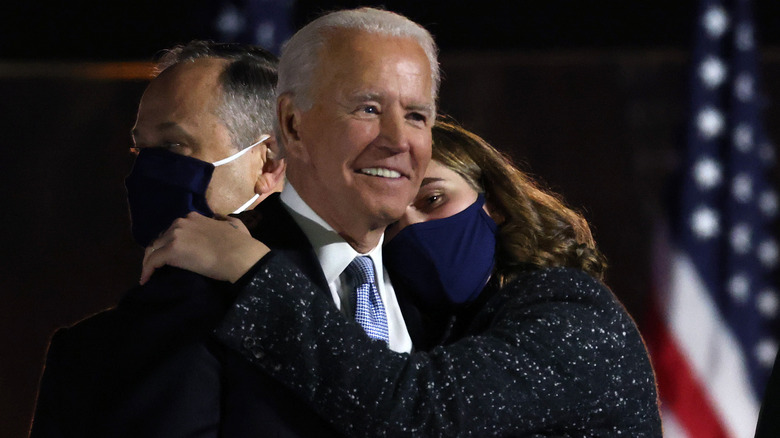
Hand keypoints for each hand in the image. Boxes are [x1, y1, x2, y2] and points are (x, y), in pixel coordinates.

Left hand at [140, 212, 269, 284]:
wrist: (240, 255)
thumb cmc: (241, 242)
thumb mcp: (233, 224)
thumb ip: (222, 220)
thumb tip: (219, 219)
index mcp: (193, 217)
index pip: (174, 229)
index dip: (171, 241)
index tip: (172, 253)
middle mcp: (180, 223)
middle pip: (161, 238)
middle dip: (159, 251)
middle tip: (160, 266)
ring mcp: (175, 236)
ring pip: (153, 249)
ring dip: (151, 261)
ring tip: (150, 274)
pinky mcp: (170, 251)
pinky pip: (152, 261)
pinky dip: (147, 270)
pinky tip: (145, 280)